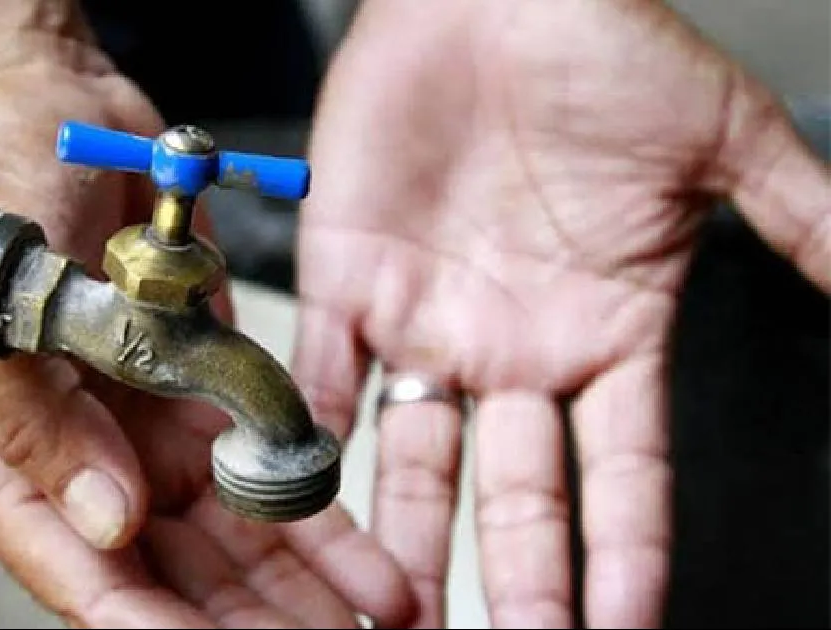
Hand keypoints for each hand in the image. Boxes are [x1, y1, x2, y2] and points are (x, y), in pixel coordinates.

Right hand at [0, 1, 409, 626]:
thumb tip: (112, 528)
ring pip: (232, 545)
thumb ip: (38, 428)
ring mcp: (145, 434)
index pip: (86, 579)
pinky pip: (264, 470)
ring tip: (376, 623)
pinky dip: (317, 519)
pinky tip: (373, 566)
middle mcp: (81, 465)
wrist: (37, 104)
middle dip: (251, 625)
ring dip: (302, 592)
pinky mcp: (200, 395)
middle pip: (173, 581)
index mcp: (7, 466)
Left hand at [295, 0, 828, 626]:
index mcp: (607, 333)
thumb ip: (804, 223)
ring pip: (414, 460)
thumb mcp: (724, 142)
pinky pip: (325, 379)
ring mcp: (429, 323)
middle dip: (514, 581)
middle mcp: (515, 348)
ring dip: (402, 541)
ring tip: (397, 618)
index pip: (624, 477)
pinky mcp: (350, 282)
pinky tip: (308, 508)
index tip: (623, 626)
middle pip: (517, 495)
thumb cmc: (605, 50)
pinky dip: (310, 441)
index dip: (625, 558)